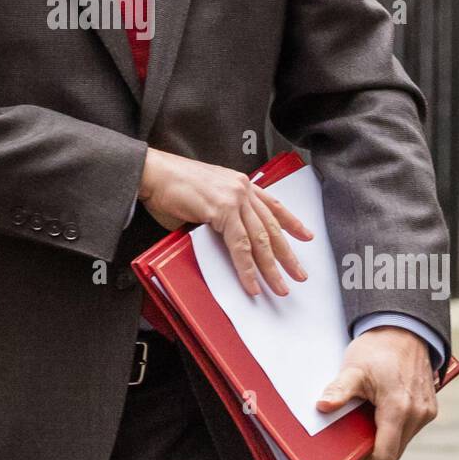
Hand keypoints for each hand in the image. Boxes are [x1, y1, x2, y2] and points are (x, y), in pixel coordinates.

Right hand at [138, 147, 312, 298]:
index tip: (306, 236)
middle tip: (298, 274)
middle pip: (271, 227)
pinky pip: (240, 245)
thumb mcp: (205, 199)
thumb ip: (220, 218)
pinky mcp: (222, 210)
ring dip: (271, 267)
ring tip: (279, 286)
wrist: (153, 173)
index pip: (273, 206)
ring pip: (260, 239)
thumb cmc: (171, 185)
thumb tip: (226, 240)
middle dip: (287, 254)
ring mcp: (234, 198)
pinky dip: (247, 267)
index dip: (291, 223)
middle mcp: (242, 188)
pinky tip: (252, 282)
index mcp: (240, 183)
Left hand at [316, 326, 437, 459]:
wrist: (403, 329)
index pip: (385, 456)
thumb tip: (322, 406)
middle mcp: (418, 414)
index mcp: (399, 409)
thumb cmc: (377, 348)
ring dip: (385, 435)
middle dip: (373, 445)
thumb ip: (339, 390)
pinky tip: (380, 408)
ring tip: (367, 414)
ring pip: (402, 440)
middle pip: (394, 450)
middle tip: (355, 430)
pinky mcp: (430, 407)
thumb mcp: (353, 368)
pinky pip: (410, 428)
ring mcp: (427, 411)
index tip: (352, 450)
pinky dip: (395, 425)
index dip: (366, 459)